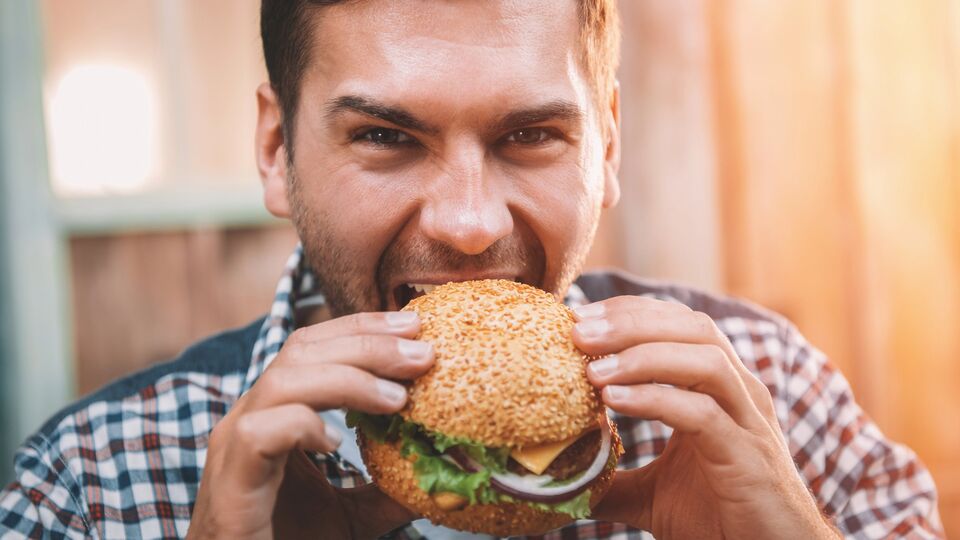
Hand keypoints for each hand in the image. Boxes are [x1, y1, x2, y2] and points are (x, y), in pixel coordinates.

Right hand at [187, 311, 432, 539]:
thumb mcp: (350, 516)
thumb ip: (386, 491)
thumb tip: (439, 478)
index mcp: (275, 411)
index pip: (315, 346)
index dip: (363, 328)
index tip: (415, 327)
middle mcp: (251, 417)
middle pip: (302, 350)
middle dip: (366, 343)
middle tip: (421, 352)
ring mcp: (234, 446)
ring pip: (283, 381)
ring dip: (347, 379)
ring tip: (398, 398)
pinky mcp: (230, 483)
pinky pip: (260, 433)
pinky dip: (301, 426)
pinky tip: (336, 442)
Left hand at [571, 296, 838, 538]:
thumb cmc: (719, 520)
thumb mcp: (653, 494)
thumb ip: (613, 478)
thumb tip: (563, 477)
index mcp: (719, 389)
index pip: (678, 324)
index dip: (629, 313)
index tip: (579, 317)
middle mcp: (739, 393)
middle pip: (692, 327)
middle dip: (631, 322)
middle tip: (578, 330)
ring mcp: (749, 422)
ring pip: (705, 359)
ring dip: (643, 354)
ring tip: (592, 369)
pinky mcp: (748, 457)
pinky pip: (703, 413)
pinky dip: (657, 399)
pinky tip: (615, 400)